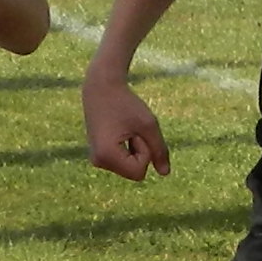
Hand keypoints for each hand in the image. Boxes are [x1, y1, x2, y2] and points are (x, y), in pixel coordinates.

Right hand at [82, 62, 170, 181]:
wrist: (101, 87)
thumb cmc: (126, 103)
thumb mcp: (149, 125)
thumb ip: (159, 150)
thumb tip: (165, 173)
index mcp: (106, 156)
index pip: (139, 172)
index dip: (145, 152)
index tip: (135, 132)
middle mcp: (97, 161)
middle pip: (134, 171)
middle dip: (140, 151)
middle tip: (129, 128)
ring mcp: (96, 159)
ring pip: (130, 167)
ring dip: (134, 149)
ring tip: (124, 128)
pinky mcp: (98, 155)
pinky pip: (124, 161)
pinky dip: (128, 148)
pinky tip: (119, 131)